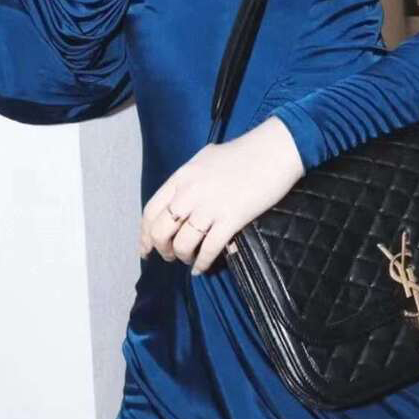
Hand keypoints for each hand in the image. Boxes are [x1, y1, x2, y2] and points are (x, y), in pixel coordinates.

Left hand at [139, 116, 304, 274]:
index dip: (145, 235)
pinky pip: (208, 249)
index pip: (151, 211)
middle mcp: (190, 193)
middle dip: (162, 249)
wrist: (273, 151)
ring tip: (190, 260)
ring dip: (183, 257)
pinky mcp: (231, 219)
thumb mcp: (205, 158)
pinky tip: (203, 267)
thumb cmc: (243, 152)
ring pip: (182, 244)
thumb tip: (181, 198)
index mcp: (181, 177)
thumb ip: (189, 178)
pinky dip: (202, 263)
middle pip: (162, 231)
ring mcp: (209, 207)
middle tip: (170, 257)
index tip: (146, 249)